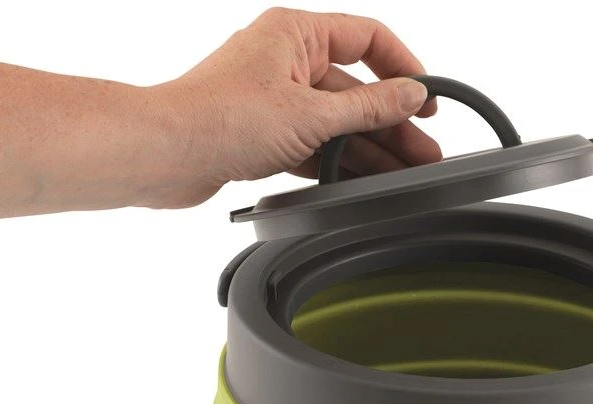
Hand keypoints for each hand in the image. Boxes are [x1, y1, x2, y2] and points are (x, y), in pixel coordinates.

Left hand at [142, 8, 442, 208]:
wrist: (164, 154)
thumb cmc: (220, 118)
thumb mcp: (313, 115)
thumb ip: (370, 107)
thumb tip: (411, 95)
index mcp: (295, 33)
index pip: (368, 38)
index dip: (404, 67)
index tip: (428, 98)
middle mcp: (284, 59)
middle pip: (355, 88)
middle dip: (392, 123)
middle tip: (424, 153)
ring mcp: (273, 97)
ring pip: (335, 120)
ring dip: (368, 148)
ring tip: (403, 175)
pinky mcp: (261, 132)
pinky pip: (313, 143)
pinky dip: (337, 162)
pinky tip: (363, 182)